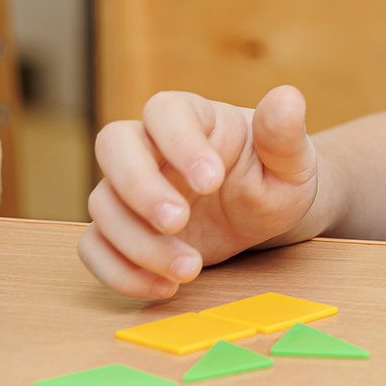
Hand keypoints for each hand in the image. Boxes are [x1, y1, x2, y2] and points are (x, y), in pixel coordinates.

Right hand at [79, 86, 320, 299]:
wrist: (266, 213)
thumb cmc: (276, 176)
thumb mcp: (291, 160)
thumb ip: (284, 134)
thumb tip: (288, 97)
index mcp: (194, 116)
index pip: (165, 111)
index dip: (179, 142)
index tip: (212, 180)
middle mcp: (152, 146)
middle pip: (114, 146)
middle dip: (140, 187)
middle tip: (179, 222)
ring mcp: (130, 188)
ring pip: (103, 204)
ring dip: (140, 242)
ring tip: (191, 269)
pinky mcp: (122, 229)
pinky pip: (94, 246)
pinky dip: (120, 272)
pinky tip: (164, 288)